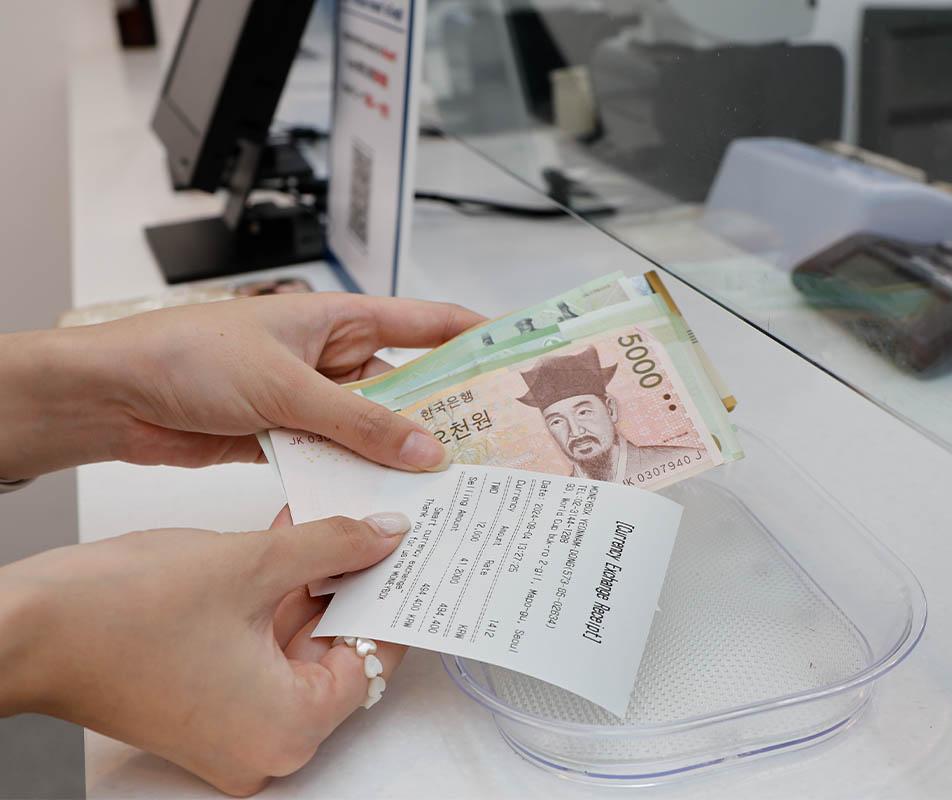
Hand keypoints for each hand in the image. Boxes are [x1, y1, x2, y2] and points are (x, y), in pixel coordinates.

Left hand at [0, 293, 484, 477]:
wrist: (111, 396)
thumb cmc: (186, 356)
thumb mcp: (285, 387)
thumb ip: (359, 422)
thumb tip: (424, 450)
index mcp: (335, 319)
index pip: (420, 321)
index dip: (468, 333)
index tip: (511, 351)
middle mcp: (326, 357)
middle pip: (401, 386)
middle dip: (438, 414)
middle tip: (485, 444)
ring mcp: (305, 400)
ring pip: (369, 430)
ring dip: (393, 456)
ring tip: (440, 485)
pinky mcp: (282, 437)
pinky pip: (333, 459)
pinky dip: (352, 478)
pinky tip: (377, 502)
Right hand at [0, 507, 408, 795]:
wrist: (22, 629)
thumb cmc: (121, 614)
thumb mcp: (251, 564)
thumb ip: (332, 547)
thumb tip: (387, 532)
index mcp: (289, 729)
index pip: (374, 659)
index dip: (395, 598)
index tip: (415, 553)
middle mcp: (267, 742)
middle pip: (338, 653)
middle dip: (356, 584)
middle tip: (385, 528)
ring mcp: (234, 726)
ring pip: (299, 645)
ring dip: (317, 584)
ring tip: (345, 521)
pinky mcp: (208, 703)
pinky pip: (262, 648)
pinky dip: (279, 598)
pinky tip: (299, 540)